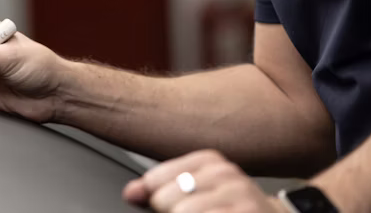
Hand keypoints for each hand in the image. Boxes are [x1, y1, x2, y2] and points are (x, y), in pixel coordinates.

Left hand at [123, 150, 282, 211]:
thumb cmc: (234, 209)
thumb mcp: (198, 193)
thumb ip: (160, 192)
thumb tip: (131, 193)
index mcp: (209, 162)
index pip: (156, 180)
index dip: (160, 203)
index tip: (178, 207)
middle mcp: (225, 174)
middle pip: (165, 200)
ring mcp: (239, 197)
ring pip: (182, 212)